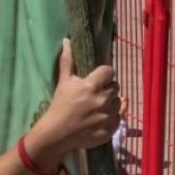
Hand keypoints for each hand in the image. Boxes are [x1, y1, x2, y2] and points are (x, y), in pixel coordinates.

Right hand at [26, 40, 120, 170]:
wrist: (56, 133)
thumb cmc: (59, 105)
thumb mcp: (63, 81)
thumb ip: (68, 60)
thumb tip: (67, 40)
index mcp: (92, 86)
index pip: (110, 72)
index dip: (104, 74)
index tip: (96, 79)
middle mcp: (103, 100)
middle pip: (115, 87)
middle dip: (107, 88)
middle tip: (95, 94)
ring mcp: (107, 117)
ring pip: (118, 103)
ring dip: (110, 103)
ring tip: (97, 107)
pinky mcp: (110, 130)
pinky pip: (118, 119)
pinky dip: (111, 118)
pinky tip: (99, 119)